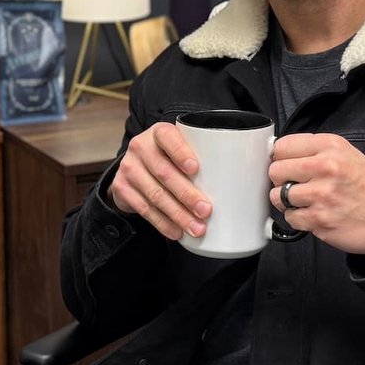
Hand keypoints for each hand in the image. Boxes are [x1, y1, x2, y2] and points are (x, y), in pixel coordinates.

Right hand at [108, 122, 212, 241]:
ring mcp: (129, 168)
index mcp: (159, 133)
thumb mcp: (181, 148)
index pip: (168, 138)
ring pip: (155, 195)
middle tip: (206, 211)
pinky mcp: (122, 188)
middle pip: (164, 173)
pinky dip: (163, 223)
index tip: (196, 169)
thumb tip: (242, 174)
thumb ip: (202, 154)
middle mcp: (140, 147)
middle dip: (186, 194)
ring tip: (196, 228)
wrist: (135, 166)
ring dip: (178, 214)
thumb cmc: (169, 157)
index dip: (181, 152)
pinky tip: (177, 232)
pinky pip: (144, 209)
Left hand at [268, 134, 364, 259]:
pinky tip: (314, 215)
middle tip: (296, 185)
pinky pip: (290, 217)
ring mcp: (322, 194)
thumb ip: (315, 152)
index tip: (286, 165)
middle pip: (275, 170)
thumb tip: (279, 154)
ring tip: (307, 201)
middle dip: (281, 180)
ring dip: (288, 202)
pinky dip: (298, 219)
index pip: (282, 146)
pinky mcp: (320, 220)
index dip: (280, 158)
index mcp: (331, 146)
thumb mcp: (348, 155)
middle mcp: (326, 167)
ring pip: (278, 196)